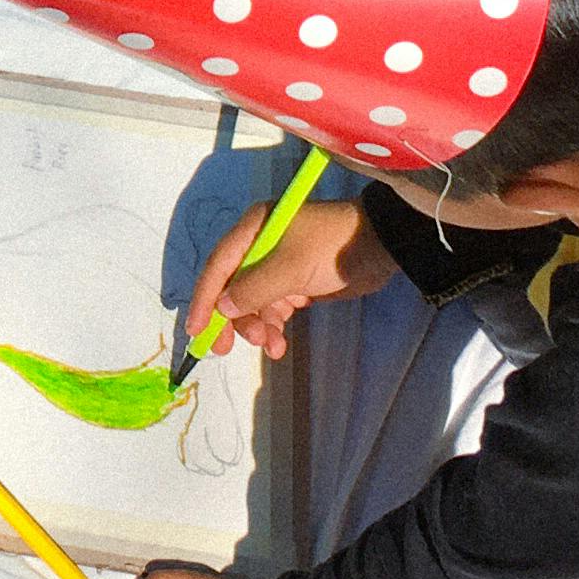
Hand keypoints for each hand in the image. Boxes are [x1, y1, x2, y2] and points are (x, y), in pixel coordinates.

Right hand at [186, 191, 384, 359]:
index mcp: (253, 230)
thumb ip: (253, 289)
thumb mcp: (290, 268)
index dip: (205, 299)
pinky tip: (279, 344)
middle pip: (232, 287)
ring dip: (257, 326)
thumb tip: (222, 308)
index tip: (197, 330)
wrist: (382, 247)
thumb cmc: (331, 248)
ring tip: (270, 345)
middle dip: (231, 318)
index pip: (219, 266)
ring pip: (253, 302)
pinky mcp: (297, 283)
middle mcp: (261, 245)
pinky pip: (274, 308)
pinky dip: (274, 327)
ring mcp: (279, 265)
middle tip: (225, 348)